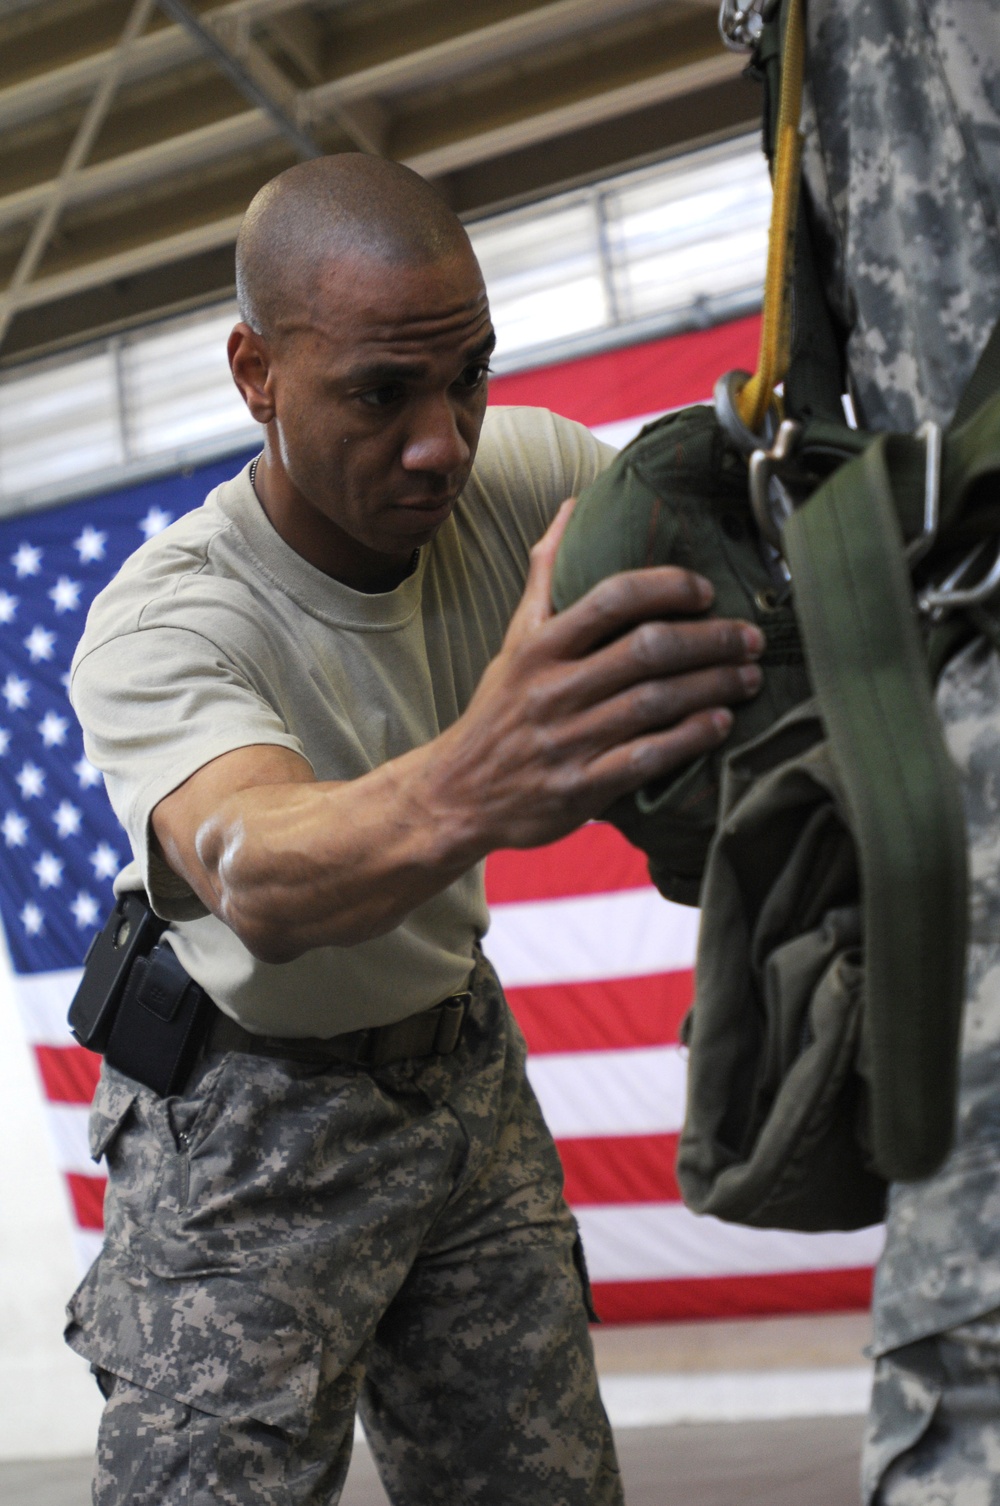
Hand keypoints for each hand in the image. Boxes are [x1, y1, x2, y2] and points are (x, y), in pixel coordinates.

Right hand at [151, 503, 763, 958]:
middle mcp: (554, 689)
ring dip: (713, 685)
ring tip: (750, 675)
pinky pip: (648, 758)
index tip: (705, 588)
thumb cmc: (500, 710)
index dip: (666, 586)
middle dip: (710, 639)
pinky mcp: (582, 787)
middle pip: (646, 650)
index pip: (611, 597)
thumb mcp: (514, 639)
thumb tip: (571, 506)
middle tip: (751, 636)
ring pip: (655, 702)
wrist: (458, 794)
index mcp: (539, 646)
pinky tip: (721, 723)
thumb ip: (548, 575)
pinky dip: (691, 738)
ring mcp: (568, 740)